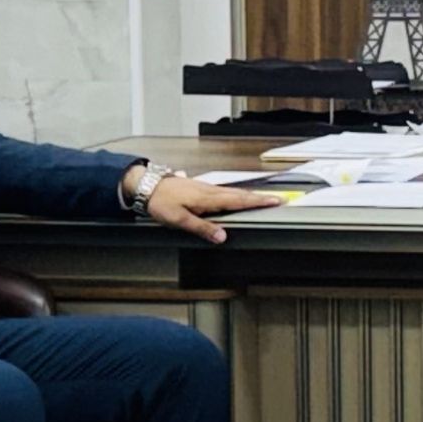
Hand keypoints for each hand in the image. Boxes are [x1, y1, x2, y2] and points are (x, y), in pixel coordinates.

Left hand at [138, 172, 287, 242]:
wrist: (146, 185)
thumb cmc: (160, 201)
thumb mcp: (180, 219)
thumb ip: (202, 228)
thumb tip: (222, 236)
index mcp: (208, 198)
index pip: (239, 200)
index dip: (258, 202)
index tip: (275, 201)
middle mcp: (209, 191)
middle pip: (240, 194)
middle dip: (259, 197)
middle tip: (276, 199)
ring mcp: (205, 187)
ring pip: (232, 192)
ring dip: (248, 195)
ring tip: (260, 199)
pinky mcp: (199, 187)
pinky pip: (222, 191)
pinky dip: (234, 194)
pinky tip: (233, 197)